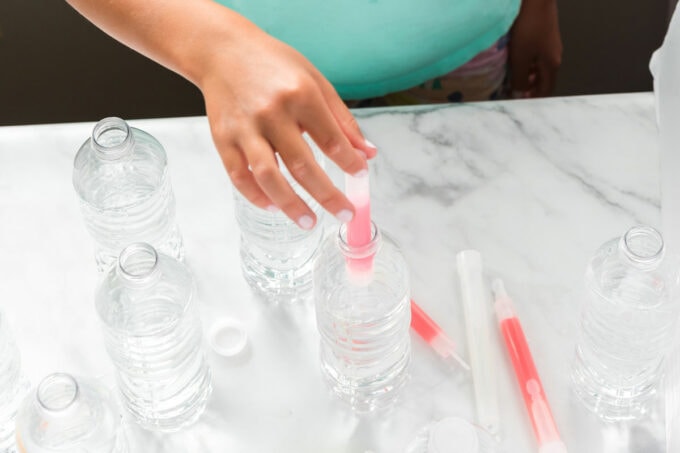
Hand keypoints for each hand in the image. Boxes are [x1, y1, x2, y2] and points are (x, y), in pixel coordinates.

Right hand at [199, 20, 376, 228]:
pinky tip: (273, 206)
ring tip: (309, 223)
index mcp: (301, 95)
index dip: (350, 164)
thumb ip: (342, 119)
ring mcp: (245, 128)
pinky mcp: (223, 139)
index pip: (332, 140)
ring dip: (291, 205)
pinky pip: (239, 176)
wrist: (222, 50)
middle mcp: (272, 113)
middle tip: (345, 214)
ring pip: (269, 177)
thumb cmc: (273, 65)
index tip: (361, 177)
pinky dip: (256, 196)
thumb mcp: (315, 81)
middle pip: (303, 165)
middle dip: (328, 196)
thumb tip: (367, 154)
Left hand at [509, 0, 562, 96]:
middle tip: (513, 91)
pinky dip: (527, 64)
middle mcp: (554, 56)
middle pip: (544, 80)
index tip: (519, 102)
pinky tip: (515, 60)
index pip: (546, 90)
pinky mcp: (544, 36)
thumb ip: (520, 78)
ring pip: (539, 68)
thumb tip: (519, 94)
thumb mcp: (520, 57)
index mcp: (552, 65)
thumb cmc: (528, 28)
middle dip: (529, 88)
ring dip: (527, 76)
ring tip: (512, 78)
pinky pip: (537, 57)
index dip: (533, 99)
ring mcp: (550, 45)